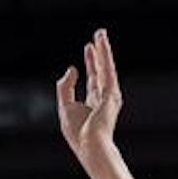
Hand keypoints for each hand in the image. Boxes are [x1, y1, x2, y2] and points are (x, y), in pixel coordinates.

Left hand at [56, 28, 122, 157]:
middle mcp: (103, 98)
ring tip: (101, 34)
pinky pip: (107, 70)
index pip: (93, 79)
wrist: (90, 144)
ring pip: (106, 67)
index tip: (88, 48)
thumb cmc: (78, 132)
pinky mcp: (111, 93)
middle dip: (100, 52)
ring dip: (104, 50)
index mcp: (93, 104)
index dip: (91, 63)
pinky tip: (102, 44)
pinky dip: (105, 56)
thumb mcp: (65, 106)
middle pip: (101, 70)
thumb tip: (72, 68)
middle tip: (99, 35)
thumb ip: (65, 86)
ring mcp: (109, 96)